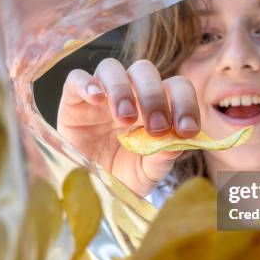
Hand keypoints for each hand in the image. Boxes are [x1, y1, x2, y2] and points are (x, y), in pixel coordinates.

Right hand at [57, 58, 200, 196]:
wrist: (91, 190)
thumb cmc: (124, 175)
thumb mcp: (148, 172)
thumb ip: (162, 157)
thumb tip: (177, 143)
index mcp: (156, 105)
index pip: (176, 87)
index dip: (185, 103)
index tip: (186, 130)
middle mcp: (129, 92)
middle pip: (144, 71)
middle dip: (153, 96)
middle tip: (156, 127)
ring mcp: (101, 94)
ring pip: (111, 68)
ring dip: (121, 89)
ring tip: (124, 118)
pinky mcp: (73, 100)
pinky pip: (76, 78)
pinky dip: (87, 84)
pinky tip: (96, 99)